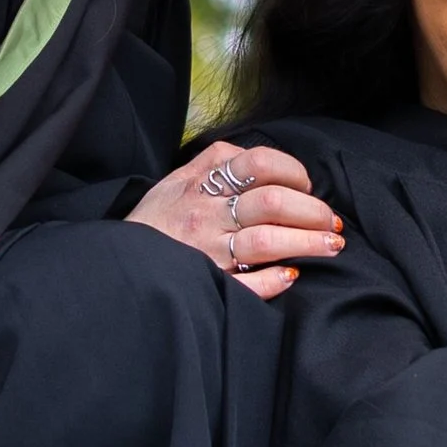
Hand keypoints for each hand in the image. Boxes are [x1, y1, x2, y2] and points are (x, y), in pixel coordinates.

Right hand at [128, 140, 343, 302]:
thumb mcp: (177, 180)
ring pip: (268, 242)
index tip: (307, 187)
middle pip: (273, 203)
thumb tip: (262, 161)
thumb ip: (216, 163)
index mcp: (201, 183)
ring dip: (309, 243)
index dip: (294, 173)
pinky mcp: (206, 285)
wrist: (114, 264)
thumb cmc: (154, 222)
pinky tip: (292, 276)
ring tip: (332, 246)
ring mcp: (206, 252)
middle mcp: (206, 215)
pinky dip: (275, 280)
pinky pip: (248, 285)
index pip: (259, 163)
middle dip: (314, 212)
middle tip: (331, 222)